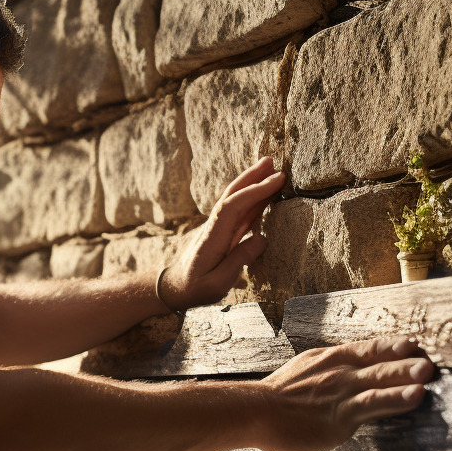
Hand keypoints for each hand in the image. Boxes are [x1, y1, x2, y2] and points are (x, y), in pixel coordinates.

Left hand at [158, 157, 285, 310]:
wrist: (174, 287)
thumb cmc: (195, 288)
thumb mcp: (217, 283)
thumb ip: (239, 261)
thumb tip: (262, 237)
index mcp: (212, 237)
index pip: (233, 206)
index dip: (254, 191)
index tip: (276, 180)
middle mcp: (214, 227)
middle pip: (231, 195)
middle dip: (251, 177)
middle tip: (272, 162)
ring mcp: (217, 228)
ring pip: (235, 200)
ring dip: (252, 183)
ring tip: (271, 170)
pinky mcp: (221, 232)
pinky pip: (238, 211)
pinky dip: (252, 199)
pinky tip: (264, 194)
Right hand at [253, 339, 434, 450]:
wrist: (255, 411)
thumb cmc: (276, 397)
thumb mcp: (305, 372)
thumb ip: (329, 371)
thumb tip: (347, 374)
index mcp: (331, 358)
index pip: (369, 348)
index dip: (393, 347)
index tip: (413, 346)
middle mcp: (339, 370)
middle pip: (380, 360)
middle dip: (407, 359)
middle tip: (431, 359)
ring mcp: (341, 391)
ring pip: (381, 378)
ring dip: (407, 374)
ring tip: (429, 372)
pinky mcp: (341, 414)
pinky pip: (374, 403)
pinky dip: (396, 397)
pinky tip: (415, 396)